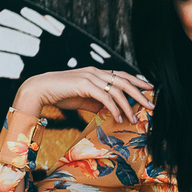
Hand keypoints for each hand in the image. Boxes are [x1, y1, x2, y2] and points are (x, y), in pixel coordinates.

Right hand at [12, 67, 154, 123]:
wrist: (40, 89)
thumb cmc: (61, 94)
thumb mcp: (84, 99)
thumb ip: (98, 103)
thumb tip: (111, 111)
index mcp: (96, 73)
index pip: (121, 75)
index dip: (136, 81)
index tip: (149, 88)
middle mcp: (95, 72)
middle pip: (124, 81)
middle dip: (140, 93)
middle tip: (151, 105)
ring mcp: (90, 77)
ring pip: (117, 90)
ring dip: (128, 106)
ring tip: (135, 118)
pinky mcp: (84, 85)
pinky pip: (105, 97)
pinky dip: (114, 108)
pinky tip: (119, 118)